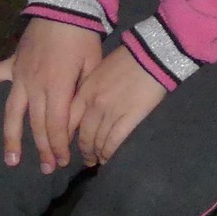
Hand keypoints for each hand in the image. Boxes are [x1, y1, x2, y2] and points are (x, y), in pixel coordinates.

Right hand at [0, 18, 100, 174]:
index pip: (56, 125)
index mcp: (58, 87)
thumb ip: (83, 94)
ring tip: (11, 160)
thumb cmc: (83, 37)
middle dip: (43, 149)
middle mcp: (34, 86)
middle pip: (37, 124)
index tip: (63, 161)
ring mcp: (19, 75)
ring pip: (12, 112)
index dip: (59, 145)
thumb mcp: (93, 66)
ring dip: (11, 137)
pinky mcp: (11, 64)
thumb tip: (78, 121)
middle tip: (48, 168)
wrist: (65, 6)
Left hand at [70, 47, 168, 165]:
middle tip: (86, 158)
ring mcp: (110, 113)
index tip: (66, 146)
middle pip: (83, 134)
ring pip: (97, 140)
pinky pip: (113, 141)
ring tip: (96, 160)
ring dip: (95, 153)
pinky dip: (108, 152)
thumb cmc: (126, 60)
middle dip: (83, 150)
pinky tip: (107, 158)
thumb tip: (86, 108)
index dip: (66, 137)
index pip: (68, 120)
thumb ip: (89, 91)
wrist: (150, 55)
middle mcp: (94, 105)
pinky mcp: (128, 119)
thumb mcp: (98, 72)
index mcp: (85, 92)